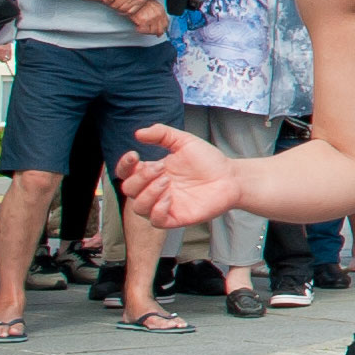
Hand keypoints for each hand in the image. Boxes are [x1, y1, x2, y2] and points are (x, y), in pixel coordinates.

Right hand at [117, 125, 239, 226]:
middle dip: (140, 178)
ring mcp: (164, 205)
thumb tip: (138, 133)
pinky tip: (169, 198)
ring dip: (148, 193)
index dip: (124, 165)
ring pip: (138, 207)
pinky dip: (157, 210)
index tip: (135, 155)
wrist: (231, 177)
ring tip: (166, 182)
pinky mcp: (176, 217)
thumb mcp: (184, 141)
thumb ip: (162, 134)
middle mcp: (154, 189)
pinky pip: (156, 221)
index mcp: (152, 172)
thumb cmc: (208, 160)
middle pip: (128, 189)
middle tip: (162, 169)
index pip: (125, 172)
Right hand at [130, 1, 169, 38]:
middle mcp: (158, 15)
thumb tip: (158, 22)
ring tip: (142, 27)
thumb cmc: (141, 1)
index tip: (159, 33)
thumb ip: (157, 12)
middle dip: (154, 32)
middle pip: (160, 30)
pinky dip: (139, 30)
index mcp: (161, 11)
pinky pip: (143, 30)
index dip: (162, 30)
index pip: (165, 24)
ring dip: (146, 31)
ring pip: (152, 31)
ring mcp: (151, 18)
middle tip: (148, 31)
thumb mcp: (153, 4)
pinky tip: (137, 26)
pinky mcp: (143, 21)